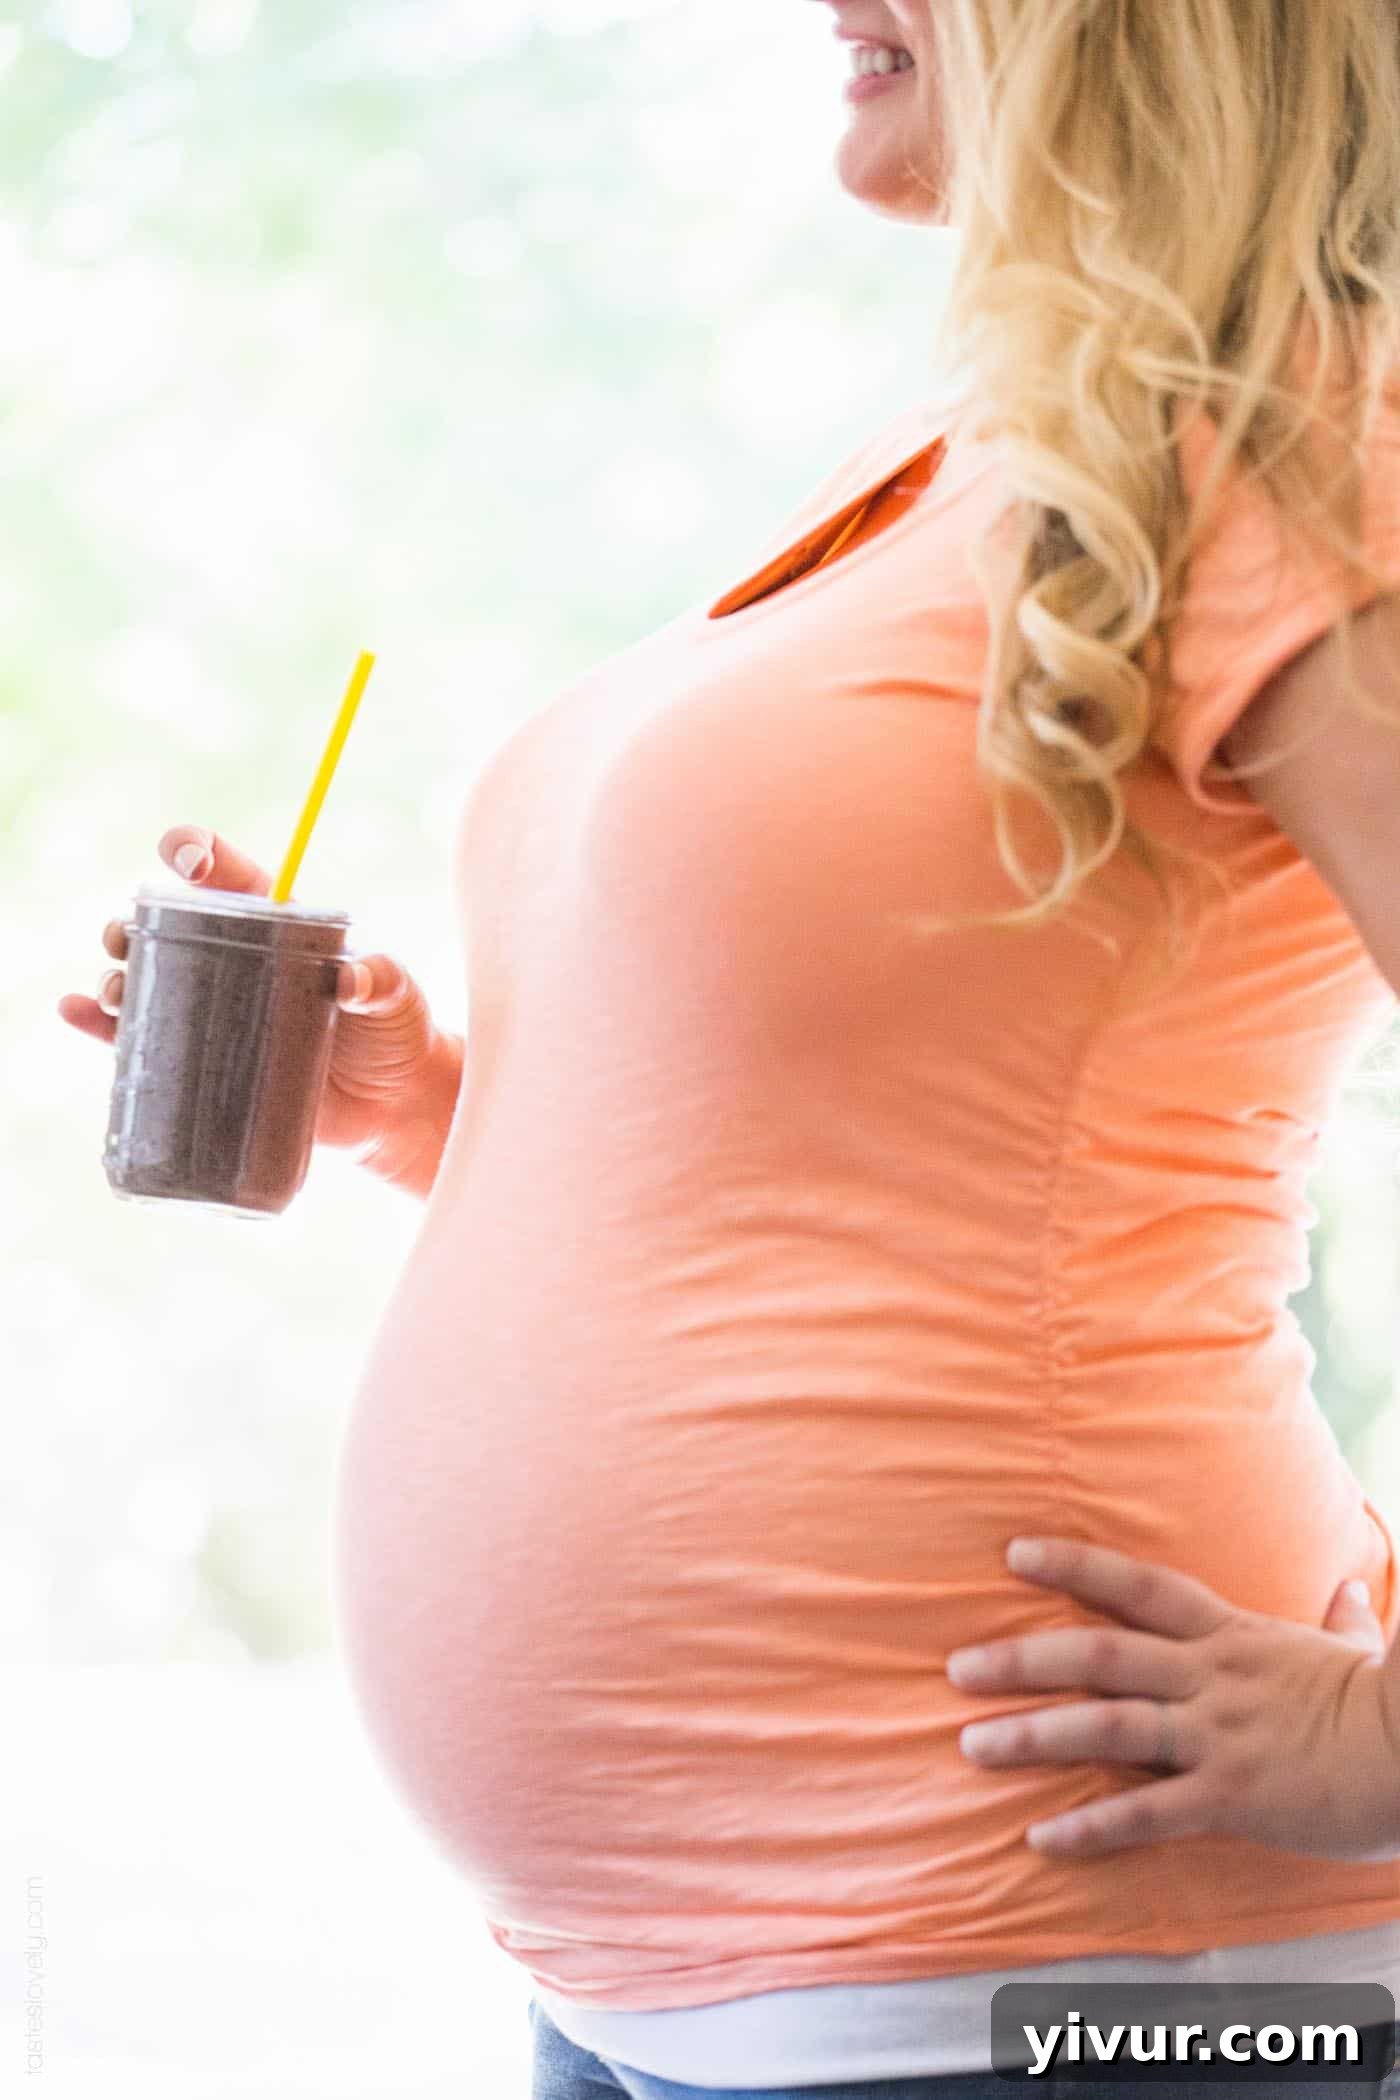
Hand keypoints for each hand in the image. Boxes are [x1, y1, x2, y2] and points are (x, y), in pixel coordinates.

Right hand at [57, 824, 441, 1155]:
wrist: (393, 1106)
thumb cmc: (396, 1035)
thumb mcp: (395, 998)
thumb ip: (380, 981)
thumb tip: (351, 980)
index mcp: (275, 927)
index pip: (229, 877)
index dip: (200, 854)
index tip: (186, 856)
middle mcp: (234, 962)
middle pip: (165, 927)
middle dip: (133, 923)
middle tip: (125, 936)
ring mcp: (214, 1013)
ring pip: (143, 981)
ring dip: (115, 976)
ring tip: (114, 986)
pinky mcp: (202, 1063)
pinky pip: (138, 1041)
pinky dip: (99, 1026)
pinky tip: (75, 1011)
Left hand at [945, 1536, 1399, 1862]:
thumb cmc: (1388, 1706)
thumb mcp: (1354, 1651)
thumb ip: (1341, 1621)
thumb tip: (1351, 1595)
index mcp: (1230, 1636)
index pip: (1138, 1586)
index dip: (1074, 1565)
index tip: (1012, 1554)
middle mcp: (1211, 1677)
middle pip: (1099, 1653)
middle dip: (1022, 1659)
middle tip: (956, 1669)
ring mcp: (1219, 1734)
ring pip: (1108, 1724)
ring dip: (1035, 1734)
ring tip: (973, 1745)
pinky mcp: (1233, 1795)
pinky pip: (1148, 1811)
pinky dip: (1091, 1825)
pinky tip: (1041, 1837)